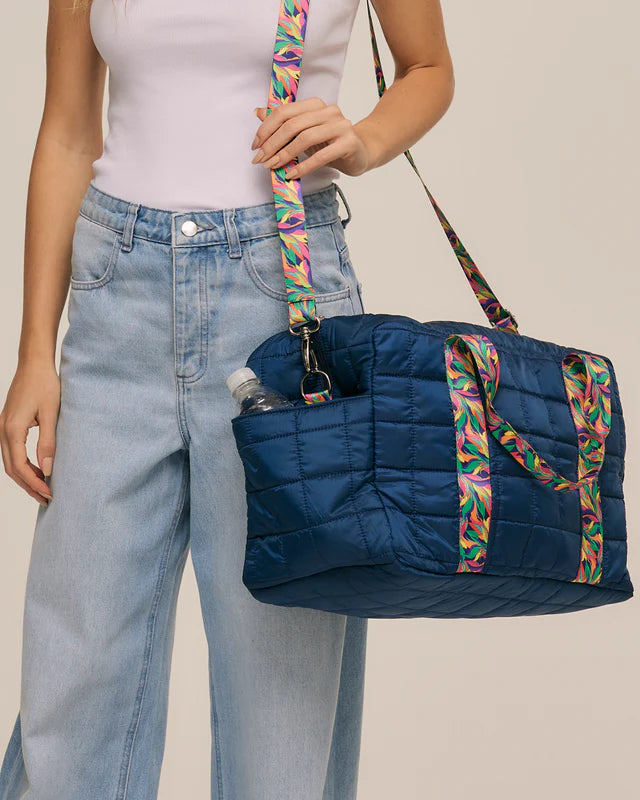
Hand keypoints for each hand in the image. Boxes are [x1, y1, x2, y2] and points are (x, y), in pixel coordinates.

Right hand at [0, 362, 59, 505]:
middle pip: (12, 469)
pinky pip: (12, 452)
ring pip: (10, 462)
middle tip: (47, 499)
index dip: (35, 483)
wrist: (34, 364)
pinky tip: (38, 470)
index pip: (20, 467)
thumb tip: (48, 470)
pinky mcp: (8, 425)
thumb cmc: (45, 385)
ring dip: (25, 477)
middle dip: (28, 486)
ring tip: (43, 489)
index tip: (50, 493)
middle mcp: (3, 431)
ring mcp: (3, 428)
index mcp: (13, 430)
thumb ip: (48, 442)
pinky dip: (23, 465)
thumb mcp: (51, 414)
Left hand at [251, 97, 371, 179]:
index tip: (255, 146)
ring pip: (305, 138)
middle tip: (261, 160)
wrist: (361, 152)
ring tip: (274, 166)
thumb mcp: (304, 132)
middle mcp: (328, 111)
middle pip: (292, 125)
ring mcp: (340, 126)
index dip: (266, 129)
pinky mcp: (348, 143)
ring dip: (285, 155)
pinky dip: (304, 166)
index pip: (284, 112)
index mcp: (315, 105)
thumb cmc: (330, 143)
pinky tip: (292, 174)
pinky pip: (321, 156)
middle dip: (272, 144)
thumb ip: (284, 122)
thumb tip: (258, 112)